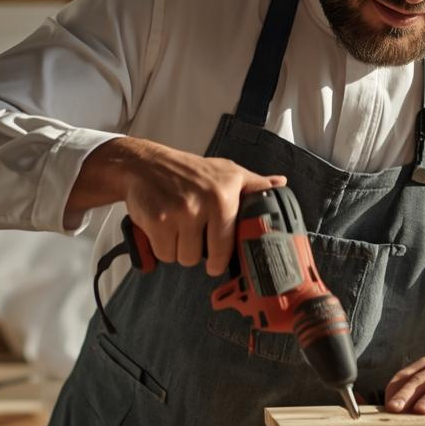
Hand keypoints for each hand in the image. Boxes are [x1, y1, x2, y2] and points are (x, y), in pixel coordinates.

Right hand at [69, 137, 285, 276]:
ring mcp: (179, 212)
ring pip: (184, 258)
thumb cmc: (188, 171)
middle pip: (206, 257)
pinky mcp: (157, 221)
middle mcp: (204, 203)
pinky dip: (161, 248)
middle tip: (193, 235)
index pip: (231, 243)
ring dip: (179, 250)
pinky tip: (162, 228)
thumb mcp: (225, 171)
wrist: (144, 164)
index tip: (219, 261)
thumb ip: (253, 183)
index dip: (224, 257)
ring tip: (177, 228)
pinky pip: (164, 254)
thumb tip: (280, 184)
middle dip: (199, 252)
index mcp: (225, 194)